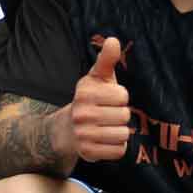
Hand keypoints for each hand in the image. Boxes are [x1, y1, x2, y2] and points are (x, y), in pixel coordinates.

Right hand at [65, 36, 131, 162]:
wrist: (67, 130)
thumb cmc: (90, 99)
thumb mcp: (97, 78)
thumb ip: (106, 59)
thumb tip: (113, 40)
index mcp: (85, 93)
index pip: (123, 95)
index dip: (120, 97)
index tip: (108, 98)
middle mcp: (81, 114)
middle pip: (124, 115)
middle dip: (120, 114)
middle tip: (107, 114)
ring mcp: (83, 135)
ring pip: (124, 134)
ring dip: (120, 131)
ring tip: (107, 127)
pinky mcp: (88, 153)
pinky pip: (119, 151)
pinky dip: (117, 147)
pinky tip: (106, 140)